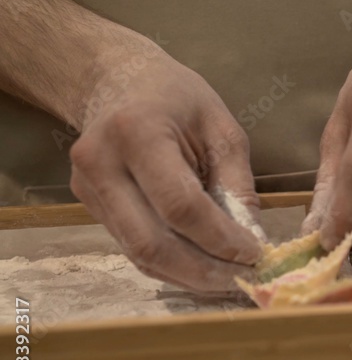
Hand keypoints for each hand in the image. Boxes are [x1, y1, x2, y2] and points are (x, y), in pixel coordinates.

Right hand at [68, 43, 262, 292]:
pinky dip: (172, 265)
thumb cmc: (178, 99)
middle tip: (244, 279)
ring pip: (140, 254)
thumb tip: (253, 240)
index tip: (255, 254)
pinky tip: (203, 268)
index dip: (220, 239)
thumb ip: (237, 184)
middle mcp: (101, 164)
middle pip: (152, 242)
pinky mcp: (89, 207)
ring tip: (229, 280)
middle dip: (203, 270)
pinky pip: (133, 248)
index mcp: (138, 133)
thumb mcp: (221, 128)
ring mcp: (88, 189)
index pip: (180, 205)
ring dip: (188, 276)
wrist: (116, 80)